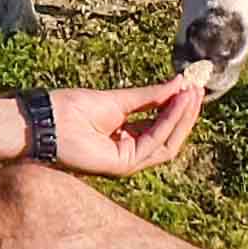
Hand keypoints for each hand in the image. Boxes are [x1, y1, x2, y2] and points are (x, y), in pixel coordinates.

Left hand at [43, 80, 206, 175]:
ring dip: (182, 117)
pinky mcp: (124, 164)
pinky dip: (169, 122)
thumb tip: (179, 84)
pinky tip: (178, 103)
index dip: (178, 107)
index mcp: (126, 136)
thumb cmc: (73, 109)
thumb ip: (150, 96)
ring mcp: (127, 160)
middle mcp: (129, 150)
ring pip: (167, 142)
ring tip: (193, 94)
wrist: (48, 119)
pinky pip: (155, 143)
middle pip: (169, 136)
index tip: (192, 85)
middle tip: (199, 89)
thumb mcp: (119, 99)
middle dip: (186, 113)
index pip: (161, 125)